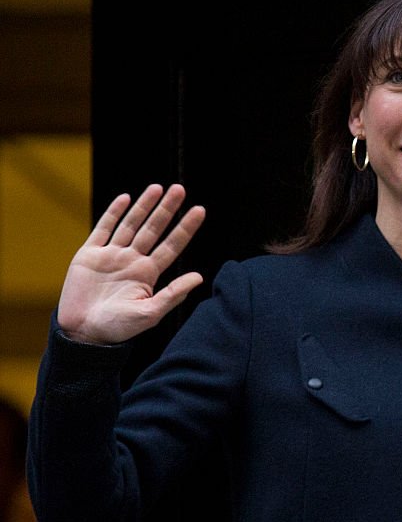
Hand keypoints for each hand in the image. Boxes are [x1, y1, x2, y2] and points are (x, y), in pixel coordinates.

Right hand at [57, 184, 206, 344]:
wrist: (83, 334)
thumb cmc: (117, 329)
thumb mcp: (150, 313)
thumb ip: (173, 294)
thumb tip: (199, 277)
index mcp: (148, 273)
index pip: (172, 245)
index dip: (185, 228)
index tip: (200, 210)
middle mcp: (132, 260)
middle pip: (153, 229)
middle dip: (167, 209)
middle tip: (180, 189)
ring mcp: (111, 255)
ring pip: (131, 224)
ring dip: (144, 206)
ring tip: (158, 188)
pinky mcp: (89, 255)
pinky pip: (103, 229)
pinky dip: (114, 213)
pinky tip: (126, 198)